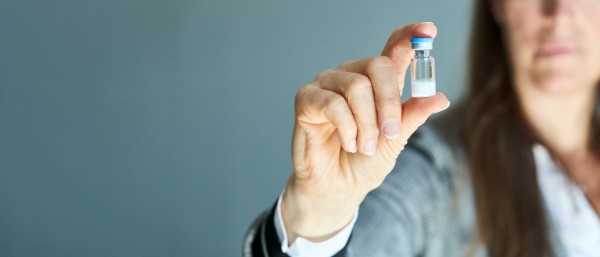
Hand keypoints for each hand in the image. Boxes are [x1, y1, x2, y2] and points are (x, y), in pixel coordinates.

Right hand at [282, 22, 449, 243]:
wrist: (339, 188)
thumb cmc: (364, 161)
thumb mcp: (395, 139)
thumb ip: (412, 116)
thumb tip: (440, 98)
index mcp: (378, 82)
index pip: (394, 48)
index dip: (410, 36)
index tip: (428, 30)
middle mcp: (352, 76)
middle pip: (378, 64)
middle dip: (390, 102)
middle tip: (391, 133)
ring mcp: (328, 84)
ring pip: (356, 86)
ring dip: (366, 123)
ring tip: (364, 147)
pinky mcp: (306, 99)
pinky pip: (332, 103)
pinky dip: (346, 128)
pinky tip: (348, 143)